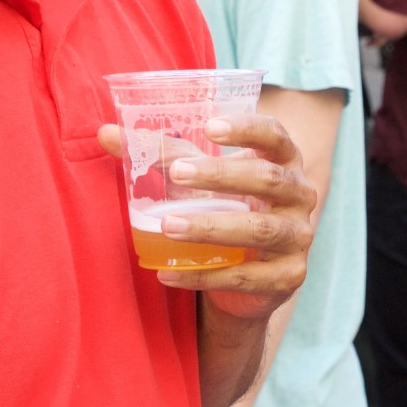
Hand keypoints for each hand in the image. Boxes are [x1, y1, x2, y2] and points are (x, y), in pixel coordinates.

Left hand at [98, 114, 314, 319]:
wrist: (248, 279)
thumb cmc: (226, 211)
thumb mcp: (202, 181)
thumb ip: (163, 156)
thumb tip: (105, 133)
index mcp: (284, 162)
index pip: (275, 135)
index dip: (248, 129)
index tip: (209, 127)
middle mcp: (300, 196)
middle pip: (267, 179)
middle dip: (221, 175)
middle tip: (177, 174)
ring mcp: (298, 238)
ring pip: (258, 229)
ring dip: (210, 226)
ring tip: (166, 225)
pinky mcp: (288, 277)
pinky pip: (245, 276)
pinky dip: (203, 276)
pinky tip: (168, 272)